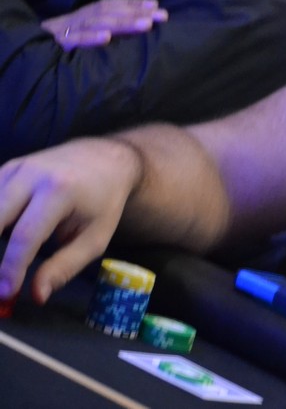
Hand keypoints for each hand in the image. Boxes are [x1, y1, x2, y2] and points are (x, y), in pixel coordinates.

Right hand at [0, 138, 140, 303]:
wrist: (106, 160)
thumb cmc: (103, 202)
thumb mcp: (95, 238)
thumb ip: (65, 266)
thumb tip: (37, 295)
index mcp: (60, 190)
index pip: (25, 236)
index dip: (11, 268)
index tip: (5, 293)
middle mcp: (33, 174)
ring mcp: (16, 168)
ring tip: (1, 263)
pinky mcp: (7, 168)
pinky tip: (1, 234)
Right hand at [41, 0, 168, 50]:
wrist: (28, 48)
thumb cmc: (64, 42)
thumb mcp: (85, 33)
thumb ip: (108, 30)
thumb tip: (140, 26)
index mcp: (86, 15)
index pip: (112, 4)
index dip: (134, 3)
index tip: (156, 5)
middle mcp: (79, 18)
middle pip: (109, 11)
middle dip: (137, 12)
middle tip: (162, 15)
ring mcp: (68, 29)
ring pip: (97, 23)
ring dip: (123, 23)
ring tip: (146, 24)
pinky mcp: (58, 43)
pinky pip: (74, 40)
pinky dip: (90, 38)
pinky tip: (106, 39)